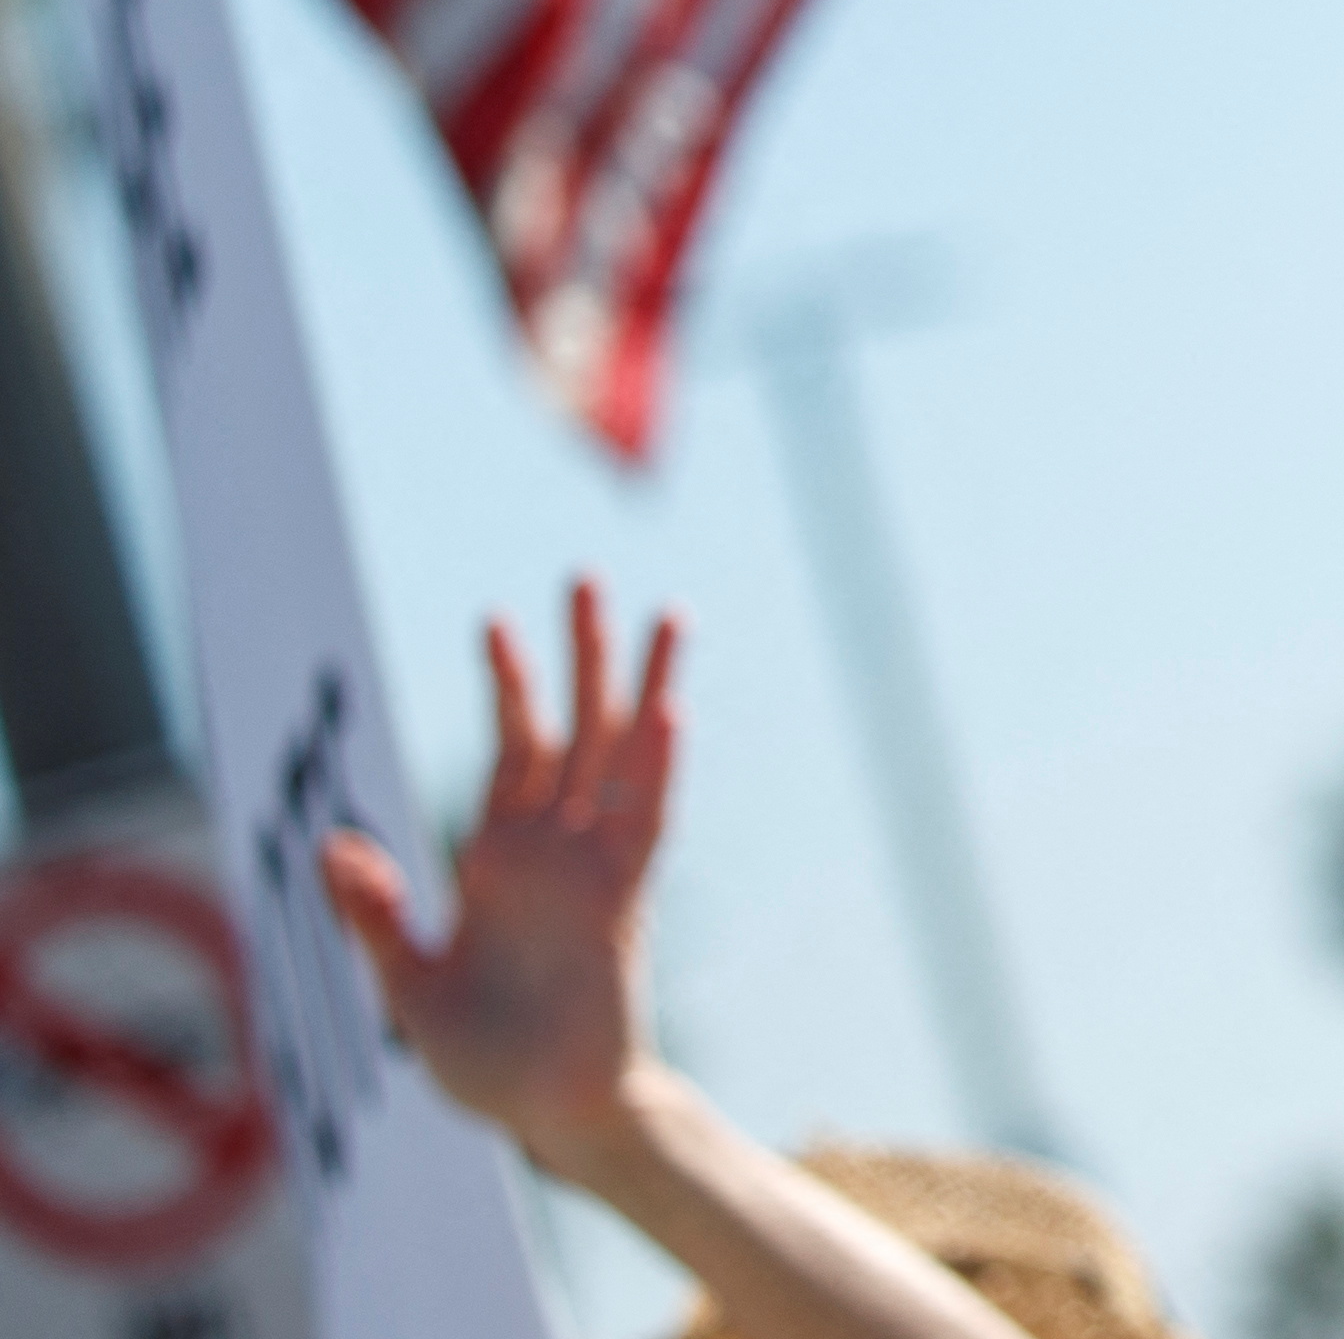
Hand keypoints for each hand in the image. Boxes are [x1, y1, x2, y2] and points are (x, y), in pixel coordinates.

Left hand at [318, 581, 673, 1178]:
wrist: (545, 1112)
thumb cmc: (480, 1058)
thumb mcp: (404, 986)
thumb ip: (373, 914)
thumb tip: (332, 844)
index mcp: (498, 860)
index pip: (508, 749)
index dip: (505, 684)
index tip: (494, 617)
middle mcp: (553, 849)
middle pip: (574, 728)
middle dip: (580, 654)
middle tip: (583, 575)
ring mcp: (593, 869)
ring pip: (624, 755)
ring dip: (644, 684)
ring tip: (667, 614)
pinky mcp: (621, 902)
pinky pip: (646, 821)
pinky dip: (658, 767)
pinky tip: (668, 713)